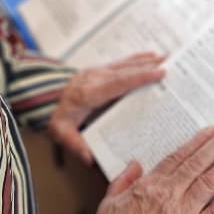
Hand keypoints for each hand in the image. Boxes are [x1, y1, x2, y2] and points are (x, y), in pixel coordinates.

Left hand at [48, 53, 165, 163]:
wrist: (42, 98)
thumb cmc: (54, 116)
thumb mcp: (60, 133)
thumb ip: (75, 144)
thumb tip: (90, 157)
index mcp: (89, 93)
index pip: (118, 83)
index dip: (139, 77)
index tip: (159, 74)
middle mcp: (94, 78)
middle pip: (125, 71)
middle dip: (148, 68)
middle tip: (171, 66)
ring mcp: (96, 72)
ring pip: (124, 64)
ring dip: (145, 61)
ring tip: (166, 58)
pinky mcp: (98, 70)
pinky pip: (120, 63)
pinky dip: (136, 59)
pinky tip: (149, 56)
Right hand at [97, 123, 213, 213]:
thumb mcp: (108, 204)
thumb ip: (122, 181)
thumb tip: (135, 164)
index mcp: (149, 185)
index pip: (179, 158)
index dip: (197, 143)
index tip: (212, 130)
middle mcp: (170, 194)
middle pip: (198, 163)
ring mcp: (184, 213)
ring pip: (210, 181)